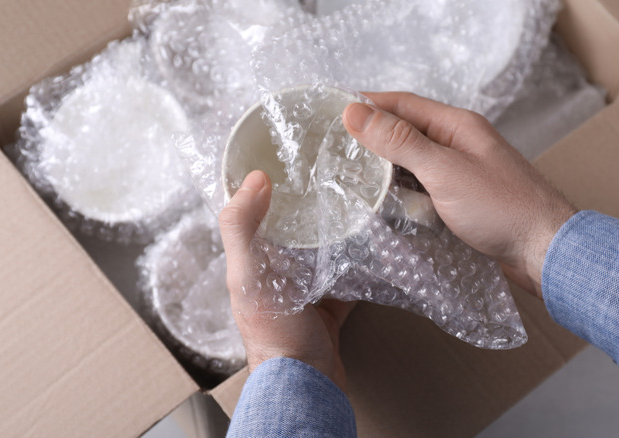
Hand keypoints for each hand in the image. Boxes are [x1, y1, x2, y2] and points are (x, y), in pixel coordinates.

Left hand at [219, 170, 354, 389]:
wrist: (308, 382)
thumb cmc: (273, 333)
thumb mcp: (248, 276)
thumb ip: (242, 229)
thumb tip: (252, 179)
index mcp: (254, 260)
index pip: (256, 212)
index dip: (266, 184)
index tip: (285, 154)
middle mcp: (279, 270)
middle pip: (295, 227)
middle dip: (311, 201)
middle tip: (333, 171)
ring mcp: (308, 286)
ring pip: (325, 246)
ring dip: (339, 227)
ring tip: (358, 198)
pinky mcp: (334, 301)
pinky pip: (350, 272)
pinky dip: (362, 258)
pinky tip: (375, 240)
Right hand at [343, 92, 576, 297]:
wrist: (546, 250)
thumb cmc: (502, 208)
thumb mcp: (444, 171)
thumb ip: (400, 142)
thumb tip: (356, 111)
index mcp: (457, 125)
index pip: (401, 103)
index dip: (365, 104)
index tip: (329, 110)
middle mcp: (458, 143)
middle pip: (405, 132)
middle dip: (370, 138)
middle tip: (330, 148)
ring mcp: (460, 172)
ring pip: (412, 163)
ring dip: (384, 169)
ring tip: (346, 176)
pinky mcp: (461, 200)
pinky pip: (423, 188)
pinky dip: (401, 193)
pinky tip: (381, 203)